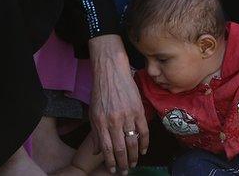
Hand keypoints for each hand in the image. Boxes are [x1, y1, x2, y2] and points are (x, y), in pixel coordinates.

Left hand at [87, 35, 148, 173]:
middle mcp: (114, 121)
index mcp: (101, 123)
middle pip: (120, 148)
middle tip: (126, 171)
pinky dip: (145, 142)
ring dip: (134, 156)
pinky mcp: (138, 110)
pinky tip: (144, 150)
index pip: (106, 149)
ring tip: (135, 164)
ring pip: (133, 142)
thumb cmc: (101, 93)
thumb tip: (98, 152)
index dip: (111, 161)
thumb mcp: (93, 113)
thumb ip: (96, 133)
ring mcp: (127, 116)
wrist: (111, 72)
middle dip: (123, 163)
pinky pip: (143, 130)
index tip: (114, 169)